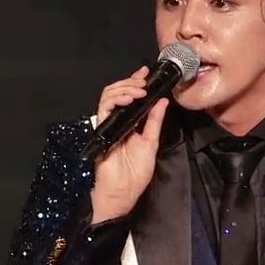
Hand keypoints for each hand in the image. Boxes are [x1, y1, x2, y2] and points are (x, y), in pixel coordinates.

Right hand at [89, 66, 169, 223]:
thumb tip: (163, 101)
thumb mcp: (151, 142)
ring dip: (125, 88)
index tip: (146, 72)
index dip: (135, 82)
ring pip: (110, 95)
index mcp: (130, 123)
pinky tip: (130, 98)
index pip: (131, 97)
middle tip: (144, 81)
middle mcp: (118, 120)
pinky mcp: (101, 128)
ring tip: (139, 90)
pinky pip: (104, 107)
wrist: (122, 191)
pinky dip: (117, 99)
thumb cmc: (136, 173)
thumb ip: (154, 121)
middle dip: (131, 82)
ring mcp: (108, 123)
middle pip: (119, 92)